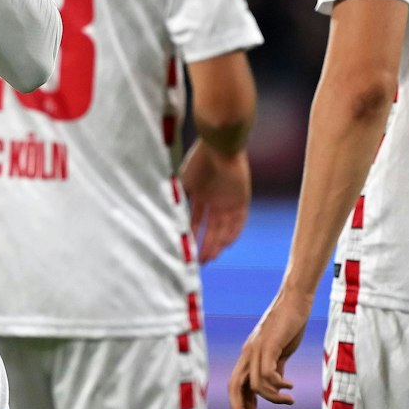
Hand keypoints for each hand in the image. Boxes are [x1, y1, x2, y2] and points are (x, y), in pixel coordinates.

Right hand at [182, 140, 248, 261]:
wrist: (219, 146)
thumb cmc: (199, 160)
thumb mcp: (184, 181)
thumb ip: (178, 197)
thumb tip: (166, 213)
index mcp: (201, 193)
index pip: (196, 218)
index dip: (192, 233)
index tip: (186, 248)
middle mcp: (215, 199)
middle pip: (210, 227)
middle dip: (204, 244)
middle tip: (199, 261)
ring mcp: (229, 200)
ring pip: (223, 227)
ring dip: (216, 243)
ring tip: (209, 258)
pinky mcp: (242, 199)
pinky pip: (239, 221)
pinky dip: (233, 233)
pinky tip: (225, 245)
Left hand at [229, 289, 309, 408]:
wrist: (294, 301)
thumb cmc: (288, 325)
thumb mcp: (279, 350)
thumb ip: (276, 366)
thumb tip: (277, 383)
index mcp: (248, 356)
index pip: (237, 385)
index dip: (240, 405)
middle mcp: (247, 353)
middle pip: (235, 386)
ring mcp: (256, 349)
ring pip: (254, 384)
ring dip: (272, 398)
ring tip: (289, 400)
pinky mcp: (268, 345)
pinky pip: (267, 373)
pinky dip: (278, 384)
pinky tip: (290, 385)